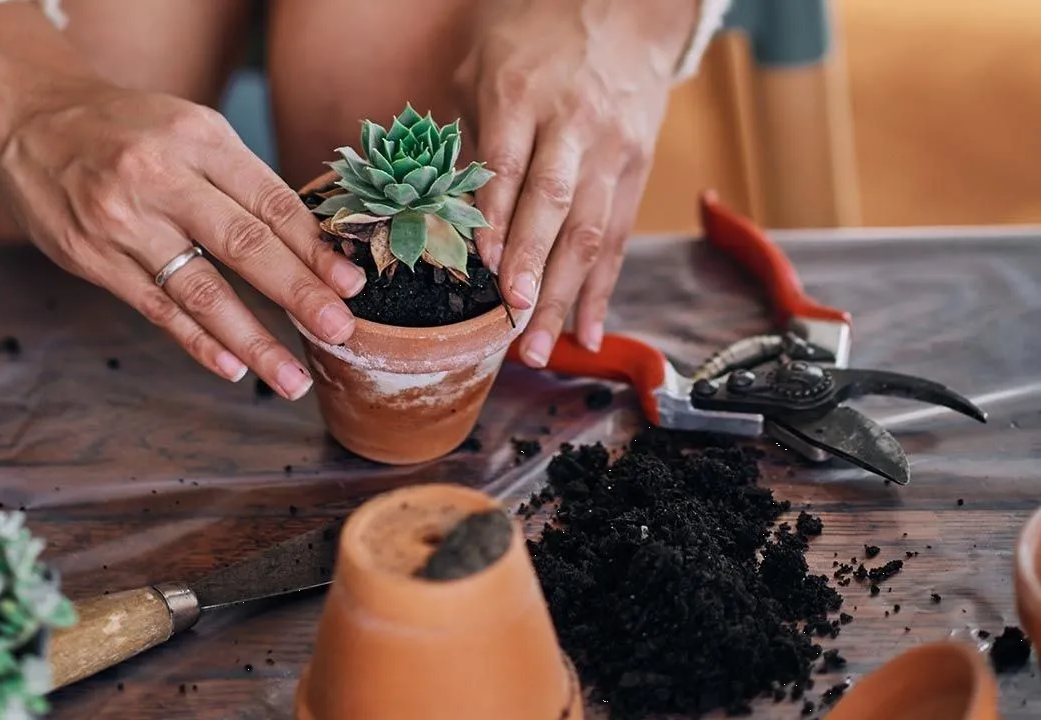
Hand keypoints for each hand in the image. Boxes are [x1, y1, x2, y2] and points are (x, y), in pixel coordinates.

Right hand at [0, 4, 365, 400]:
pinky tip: (231, 366)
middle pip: (244, 245)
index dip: (315, 250)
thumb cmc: (125, 127)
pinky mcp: (93, 258)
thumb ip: (240, 183)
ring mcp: (123, 221)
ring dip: (253, 339)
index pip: (271, 203)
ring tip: (291, 377)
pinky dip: (197, 341)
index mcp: (198, 138)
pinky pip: (156, 307)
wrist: (27, 116)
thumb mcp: (188, 130)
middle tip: (339, 331)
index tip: (351, 286)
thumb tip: (309, 247)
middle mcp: (160, 177)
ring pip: (201, 290)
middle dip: (298, 294)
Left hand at [453, 0, 696, 365]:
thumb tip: (437, 207)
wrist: (626, 12)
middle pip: (555, 205)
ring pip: (592, 232)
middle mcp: (573, 126)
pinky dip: (604, 291)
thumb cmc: (536, 41)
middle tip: (513, 317)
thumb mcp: (484, 68)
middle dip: (533, 266)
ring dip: (565, 296)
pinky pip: (619, 240)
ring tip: (539, 347)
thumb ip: (465, 134)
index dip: (496, 220)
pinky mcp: (636, 172)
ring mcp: (611, 152)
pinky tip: (589, 333)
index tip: (482, 268)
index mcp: (523, 96)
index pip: (509, 165)